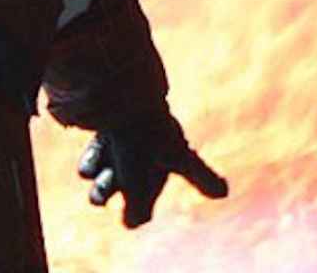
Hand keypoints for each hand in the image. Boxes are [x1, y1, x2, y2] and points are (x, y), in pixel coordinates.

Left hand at [78, 113, 227, 227]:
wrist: (109, 93)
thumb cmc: (134, 135)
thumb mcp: (137, 179)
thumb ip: (138, 209)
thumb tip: (134, 224)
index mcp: (176, 152)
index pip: (195, 173)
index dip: (207, 182)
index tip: (222, 192)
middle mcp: (157, 147)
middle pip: (142, 186)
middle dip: (127, 196)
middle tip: (107, 195)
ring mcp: (130, 140)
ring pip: (116, 178)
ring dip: (104, 185)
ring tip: (100, 178)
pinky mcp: (105, 134)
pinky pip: (98, 162)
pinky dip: (94, 162)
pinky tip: (95, 154)